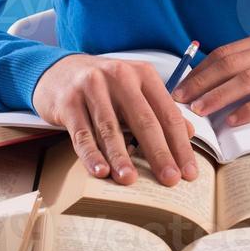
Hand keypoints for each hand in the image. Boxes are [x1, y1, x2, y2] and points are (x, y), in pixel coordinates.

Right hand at [32, 54, 198, 187]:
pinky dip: (91, 154)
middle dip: (159, 153)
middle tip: (169, 179)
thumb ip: (160, 109)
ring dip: (121, 156)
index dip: (180, 144)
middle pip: (144, 120)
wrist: (60, 70)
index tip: (188, 172)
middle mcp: (120, 76)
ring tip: (130, 180)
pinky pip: (82, 133)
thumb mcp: (135, 89)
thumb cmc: (105, 86)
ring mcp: (92, 87)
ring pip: (111, 128)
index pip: (167, 113)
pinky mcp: (69, 102)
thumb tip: (190, 133)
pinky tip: (100, 170)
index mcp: (143, 74)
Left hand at [170, 29, 249, 125]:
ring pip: (249, 79)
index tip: (180, 86)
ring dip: (220, 95)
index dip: (200, 70)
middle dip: (202, 82)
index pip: (225, 53)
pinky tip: (234, 120)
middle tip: (180, 100)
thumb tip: (214, 85)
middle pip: (232, 63)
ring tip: (200, 111)